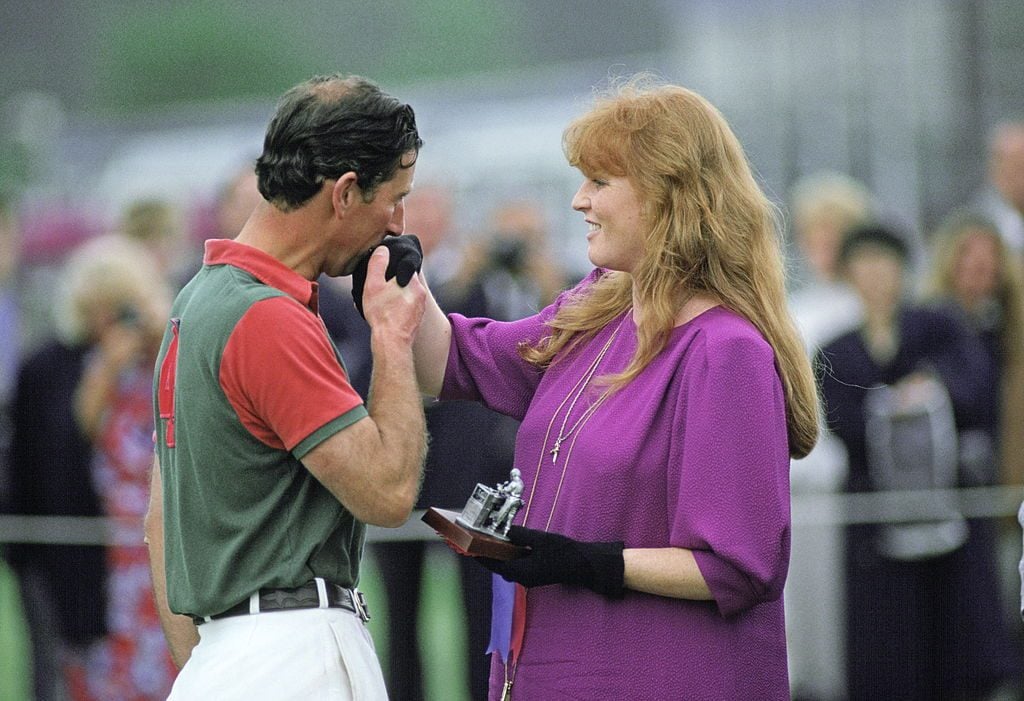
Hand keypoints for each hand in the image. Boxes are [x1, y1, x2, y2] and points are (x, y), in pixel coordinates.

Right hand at [351, 234, 422, 318]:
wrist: (392, 342)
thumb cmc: (381, 313)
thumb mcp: (373, 285)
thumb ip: (377, 264)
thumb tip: (383, 249)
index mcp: (413, 281)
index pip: (405, 264)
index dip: (392, 265)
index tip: (381, 271)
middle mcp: (421, 292)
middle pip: (405, 280)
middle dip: (393, 282)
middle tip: (378, 289)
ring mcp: (421, 307)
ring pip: (406, 294)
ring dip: (395, 296)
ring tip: (381, 303)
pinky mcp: (417, 319)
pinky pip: (407, 307)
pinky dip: (398, 307)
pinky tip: (387, 313)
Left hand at [478, 525, 624, 598]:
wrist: (585, 565)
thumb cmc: (564, 553)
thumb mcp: (541, 539)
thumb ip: (521, 535)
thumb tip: (504, 531)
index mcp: (521, 572)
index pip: (493, 564)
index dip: (479, 555)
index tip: (467, 547)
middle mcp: (522, 578)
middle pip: (498, 566)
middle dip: (485, 554)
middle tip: (474, 541)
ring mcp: (529, 578)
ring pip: (507, 566)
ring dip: (497, 555)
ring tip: (487, 541)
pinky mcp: (535, 574)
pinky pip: (516, 565)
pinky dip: (508, 556)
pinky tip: (507, 545)